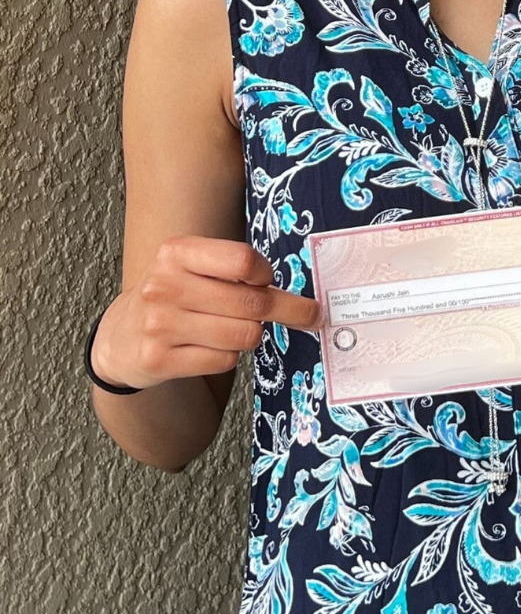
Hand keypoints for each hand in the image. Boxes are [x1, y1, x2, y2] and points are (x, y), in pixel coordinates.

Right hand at [91, 236, 324, 390]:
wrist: (121, 336)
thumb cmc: (171, 294)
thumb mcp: (191, 266)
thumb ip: (233, 269)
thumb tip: (297, 296)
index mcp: (176, 252)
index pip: (242, 260)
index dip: (266, 273)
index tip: (269, 280)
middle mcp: (164, 285)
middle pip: (252, 301)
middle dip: (286, 310)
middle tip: (306, 314)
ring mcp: (159, 324)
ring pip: (243, 335)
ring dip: (251, 335)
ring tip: (235, 329)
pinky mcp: (158, 360)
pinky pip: (224, 361)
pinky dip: (229, 356)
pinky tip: (211, 347)